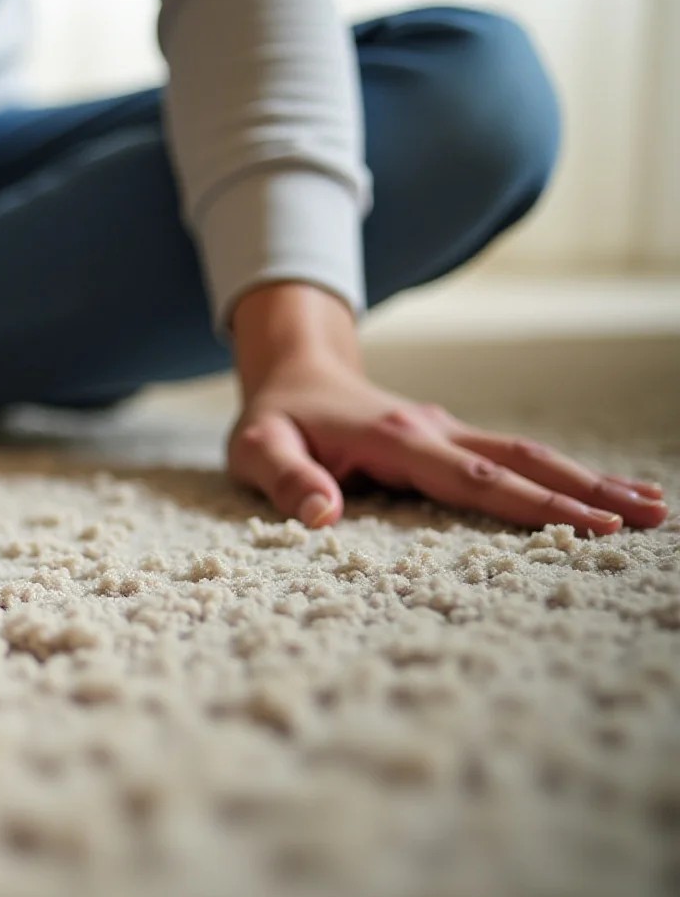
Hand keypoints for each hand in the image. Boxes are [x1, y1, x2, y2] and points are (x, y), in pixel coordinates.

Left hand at [227, 284, 666, 535]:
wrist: (290, 372)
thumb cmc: (272, 419)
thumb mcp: (257, 448)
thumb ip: (285, 479)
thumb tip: (322, 516)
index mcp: (395, 440)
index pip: (475, 478)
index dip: (532, 504)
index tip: (592, 524)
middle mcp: (434, 430)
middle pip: (522, 461)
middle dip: (587, 490)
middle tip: (654, 516)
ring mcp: (447, 431)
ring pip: (527, 455)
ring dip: (587, 480)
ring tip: (652, 506)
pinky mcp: (451, 439)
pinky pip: (513, 458)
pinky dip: (559, 475)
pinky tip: (599, 492)